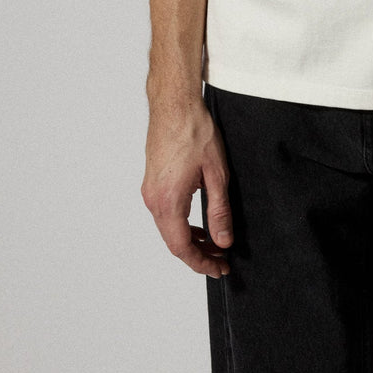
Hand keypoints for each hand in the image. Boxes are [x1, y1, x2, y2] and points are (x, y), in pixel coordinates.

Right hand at [141, 100, 233, 278]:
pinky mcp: (152, 181)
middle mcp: (153, 199)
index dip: (201, 263)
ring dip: (190, 239)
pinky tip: (198, 222)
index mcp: (168, 201)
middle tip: (221, 259)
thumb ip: (219, 211)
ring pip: (168, 228)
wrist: (175, 104)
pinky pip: (165, 213)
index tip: (219, 268)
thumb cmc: (195, 131)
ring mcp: (149, 190)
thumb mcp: (216, 174)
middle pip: (173, 241)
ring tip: (214, 242)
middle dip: (198, 254)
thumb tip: (223, 240)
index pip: (182, 247)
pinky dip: (181, 224)